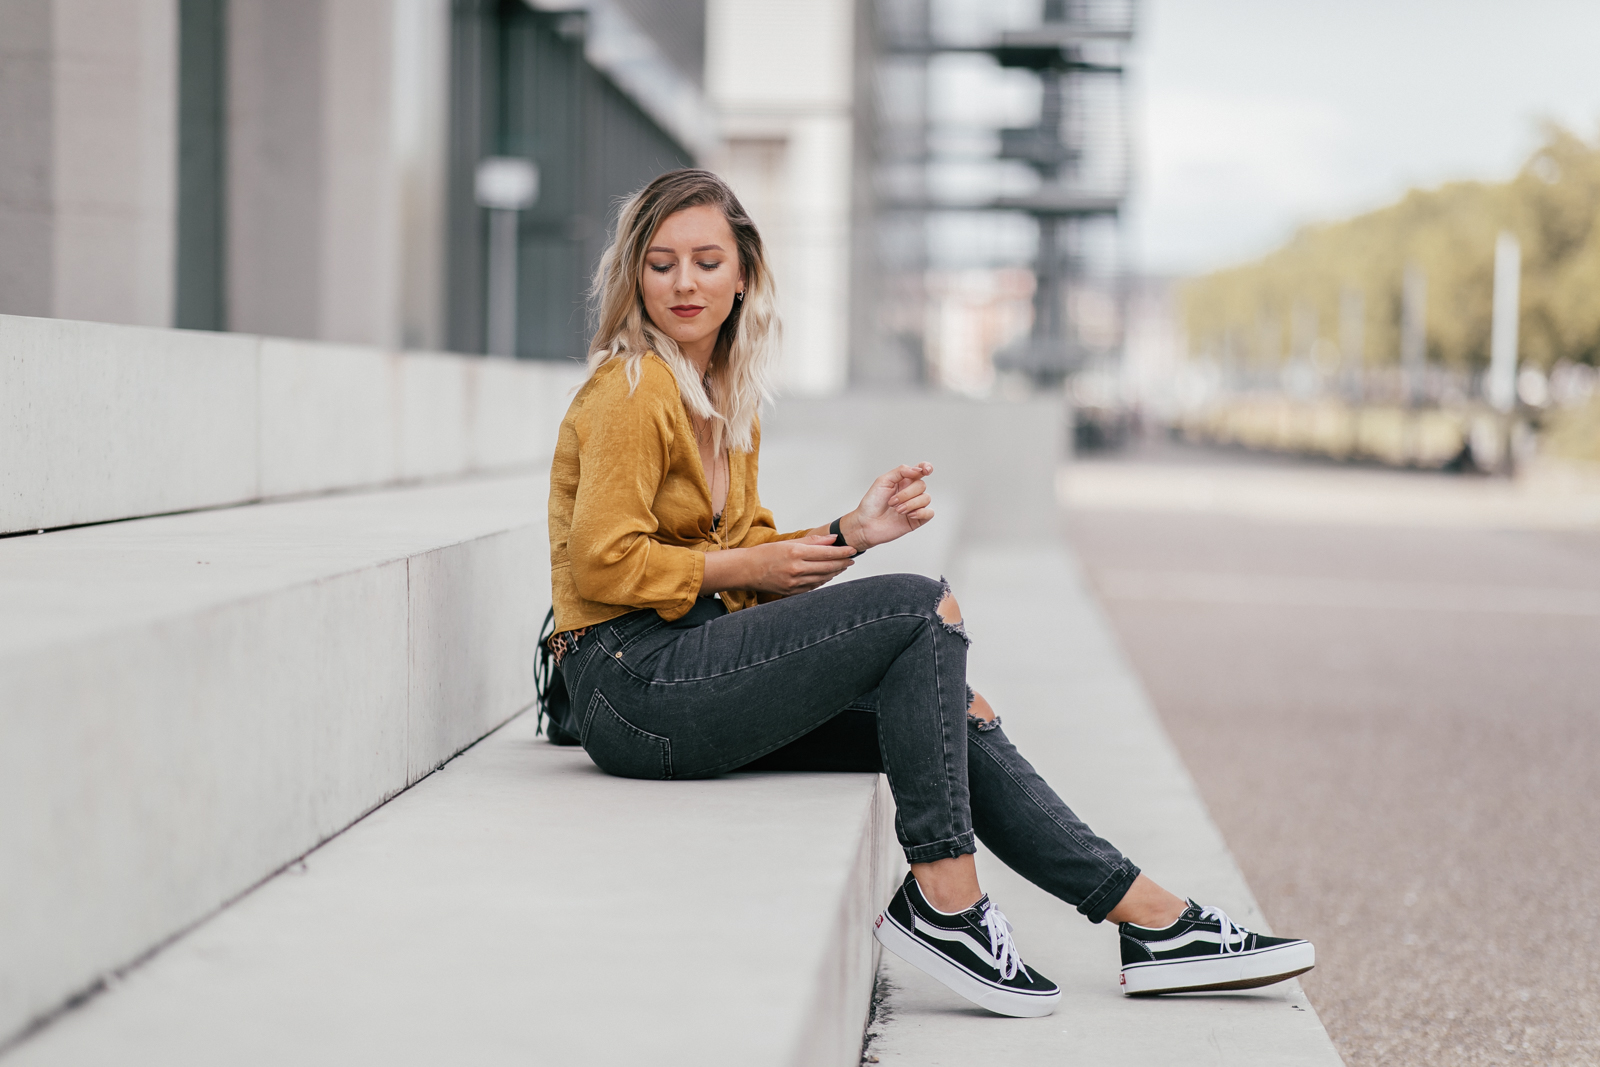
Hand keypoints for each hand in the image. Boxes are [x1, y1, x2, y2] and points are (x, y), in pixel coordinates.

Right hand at [734, 534, 856, 594]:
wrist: (746, 571)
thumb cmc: (764, 554)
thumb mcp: (788, 542)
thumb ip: (812, 541)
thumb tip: (832, 539)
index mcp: (795, 553)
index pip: (826, 552)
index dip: (842, 552)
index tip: (853, 550)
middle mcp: (796, 569)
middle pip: (828, 567)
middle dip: (843, 563)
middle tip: (852, 559)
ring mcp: (794, 583)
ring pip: (823, 578)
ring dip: (835, 572)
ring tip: (842, 566)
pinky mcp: (792, 592)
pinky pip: (814, 586)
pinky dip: (824, 580)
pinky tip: (828, 575)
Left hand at [844, 463, 934, 550]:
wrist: (866, 524)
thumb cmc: (871, 504)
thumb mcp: (883, 481)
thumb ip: (901, 471)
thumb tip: (917, 470)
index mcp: (903, 481)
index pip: (920, 470)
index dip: (926, 467)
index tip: (926, 470)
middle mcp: (910, 492)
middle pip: (922, 485)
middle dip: (906, 494)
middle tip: (892, 501)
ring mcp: (915, 506)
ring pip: (926, 498)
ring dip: (910, 504)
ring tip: (897, 510)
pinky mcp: (917, 519)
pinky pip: (929, 513)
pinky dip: (921, 512)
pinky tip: (909, 515)